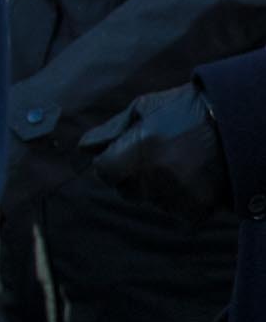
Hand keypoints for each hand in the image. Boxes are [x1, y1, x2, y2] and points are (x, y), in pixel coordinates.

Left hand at [82, 82, 230, 224]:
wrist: (236, 124)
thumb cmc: (185, 110)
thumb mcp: (144, 107)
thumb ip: (111, 130)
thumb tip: (83, 149)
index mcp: (139, 146)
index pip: (104, 171)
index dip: (109, 164)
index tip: (119, 157)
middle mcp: (155, 174)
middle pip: (126, 190)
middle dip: (132, 177)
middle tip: (154, 159)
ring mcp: (177, 194)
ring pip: (151, 202)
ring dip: (157, 189)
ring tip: (177, 166)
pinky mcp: (197, 209)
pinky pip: (177, 214)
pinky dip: (181, 202)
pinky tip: (191, 181)